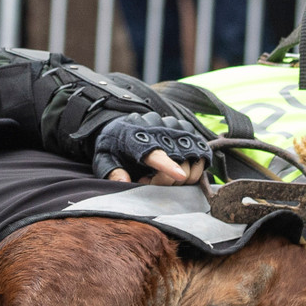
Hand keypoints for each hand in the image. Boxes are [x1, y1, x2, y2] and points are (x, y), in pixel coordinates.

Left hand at [93, 111, 211, 184]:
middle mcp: (160, 128)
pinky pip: (201, 154)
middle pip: (177, 162)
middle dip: (166, 181)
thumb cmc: (115, 145)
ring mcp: (176, 127)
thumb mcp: (104, 158)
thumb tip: (124, 181)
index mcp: (136, 136)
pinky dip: (194, 167)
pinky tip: (177, 167)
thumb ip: (111, 171)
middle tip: (147, 181)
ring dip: (181, 175)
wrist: (124, 123)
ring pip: (192, 160)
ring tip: (160, 173)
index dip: (168, 166)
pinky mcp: (188, 130)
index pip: (155, 153)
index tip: (180, 176)